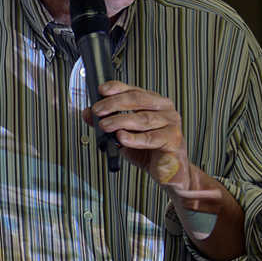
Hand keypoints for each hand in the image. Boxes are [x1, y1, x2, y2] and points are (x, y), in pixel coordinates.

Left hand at [84, 80, 219, 210]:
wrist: (169, 172)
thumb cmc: (148, 150)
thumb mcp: (123, 134)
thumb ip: (107, 122)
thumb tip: (87, 113)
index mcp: (154, 102)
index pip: (134, 90)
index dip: (117, 88)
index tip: (101, 90)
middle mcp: (165, 109)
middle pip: (138, 100)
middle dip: (114, 104)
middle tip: (98, 111)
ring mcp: (171, 124)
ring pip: (143, 119)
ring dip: (120, 121)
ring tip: (105, 125)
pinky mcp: (173, 140)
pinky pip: (151, 138)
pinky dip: (134, 138)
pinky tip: (122, 138)